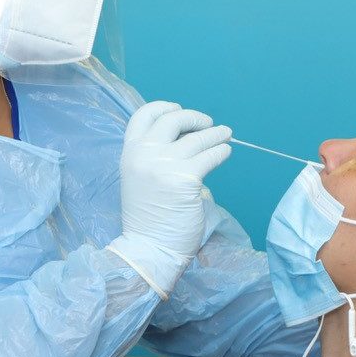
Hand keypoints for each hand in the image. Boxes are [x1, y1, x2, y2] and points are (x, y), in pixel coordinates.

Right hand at [108, 101, 231, 296]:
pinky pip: (210, 156)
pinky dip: (221, 152)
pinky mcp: (186, 178)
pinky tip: (225, 152)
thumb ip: (153, 157)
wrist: (149, 248)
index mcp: (129, 153)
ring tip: (226, 135)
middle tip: (209, 124)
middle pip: (172, 120)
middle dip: (195, 117)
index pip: (143, 116)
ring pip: (197, 138)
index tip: (178, 109)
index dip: (163, 107)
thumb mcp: (140, 179)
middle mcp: (144, 154)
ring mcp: (164, 165)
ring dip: (215, 134)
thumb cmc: (148, 219)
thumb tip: (184, 138)